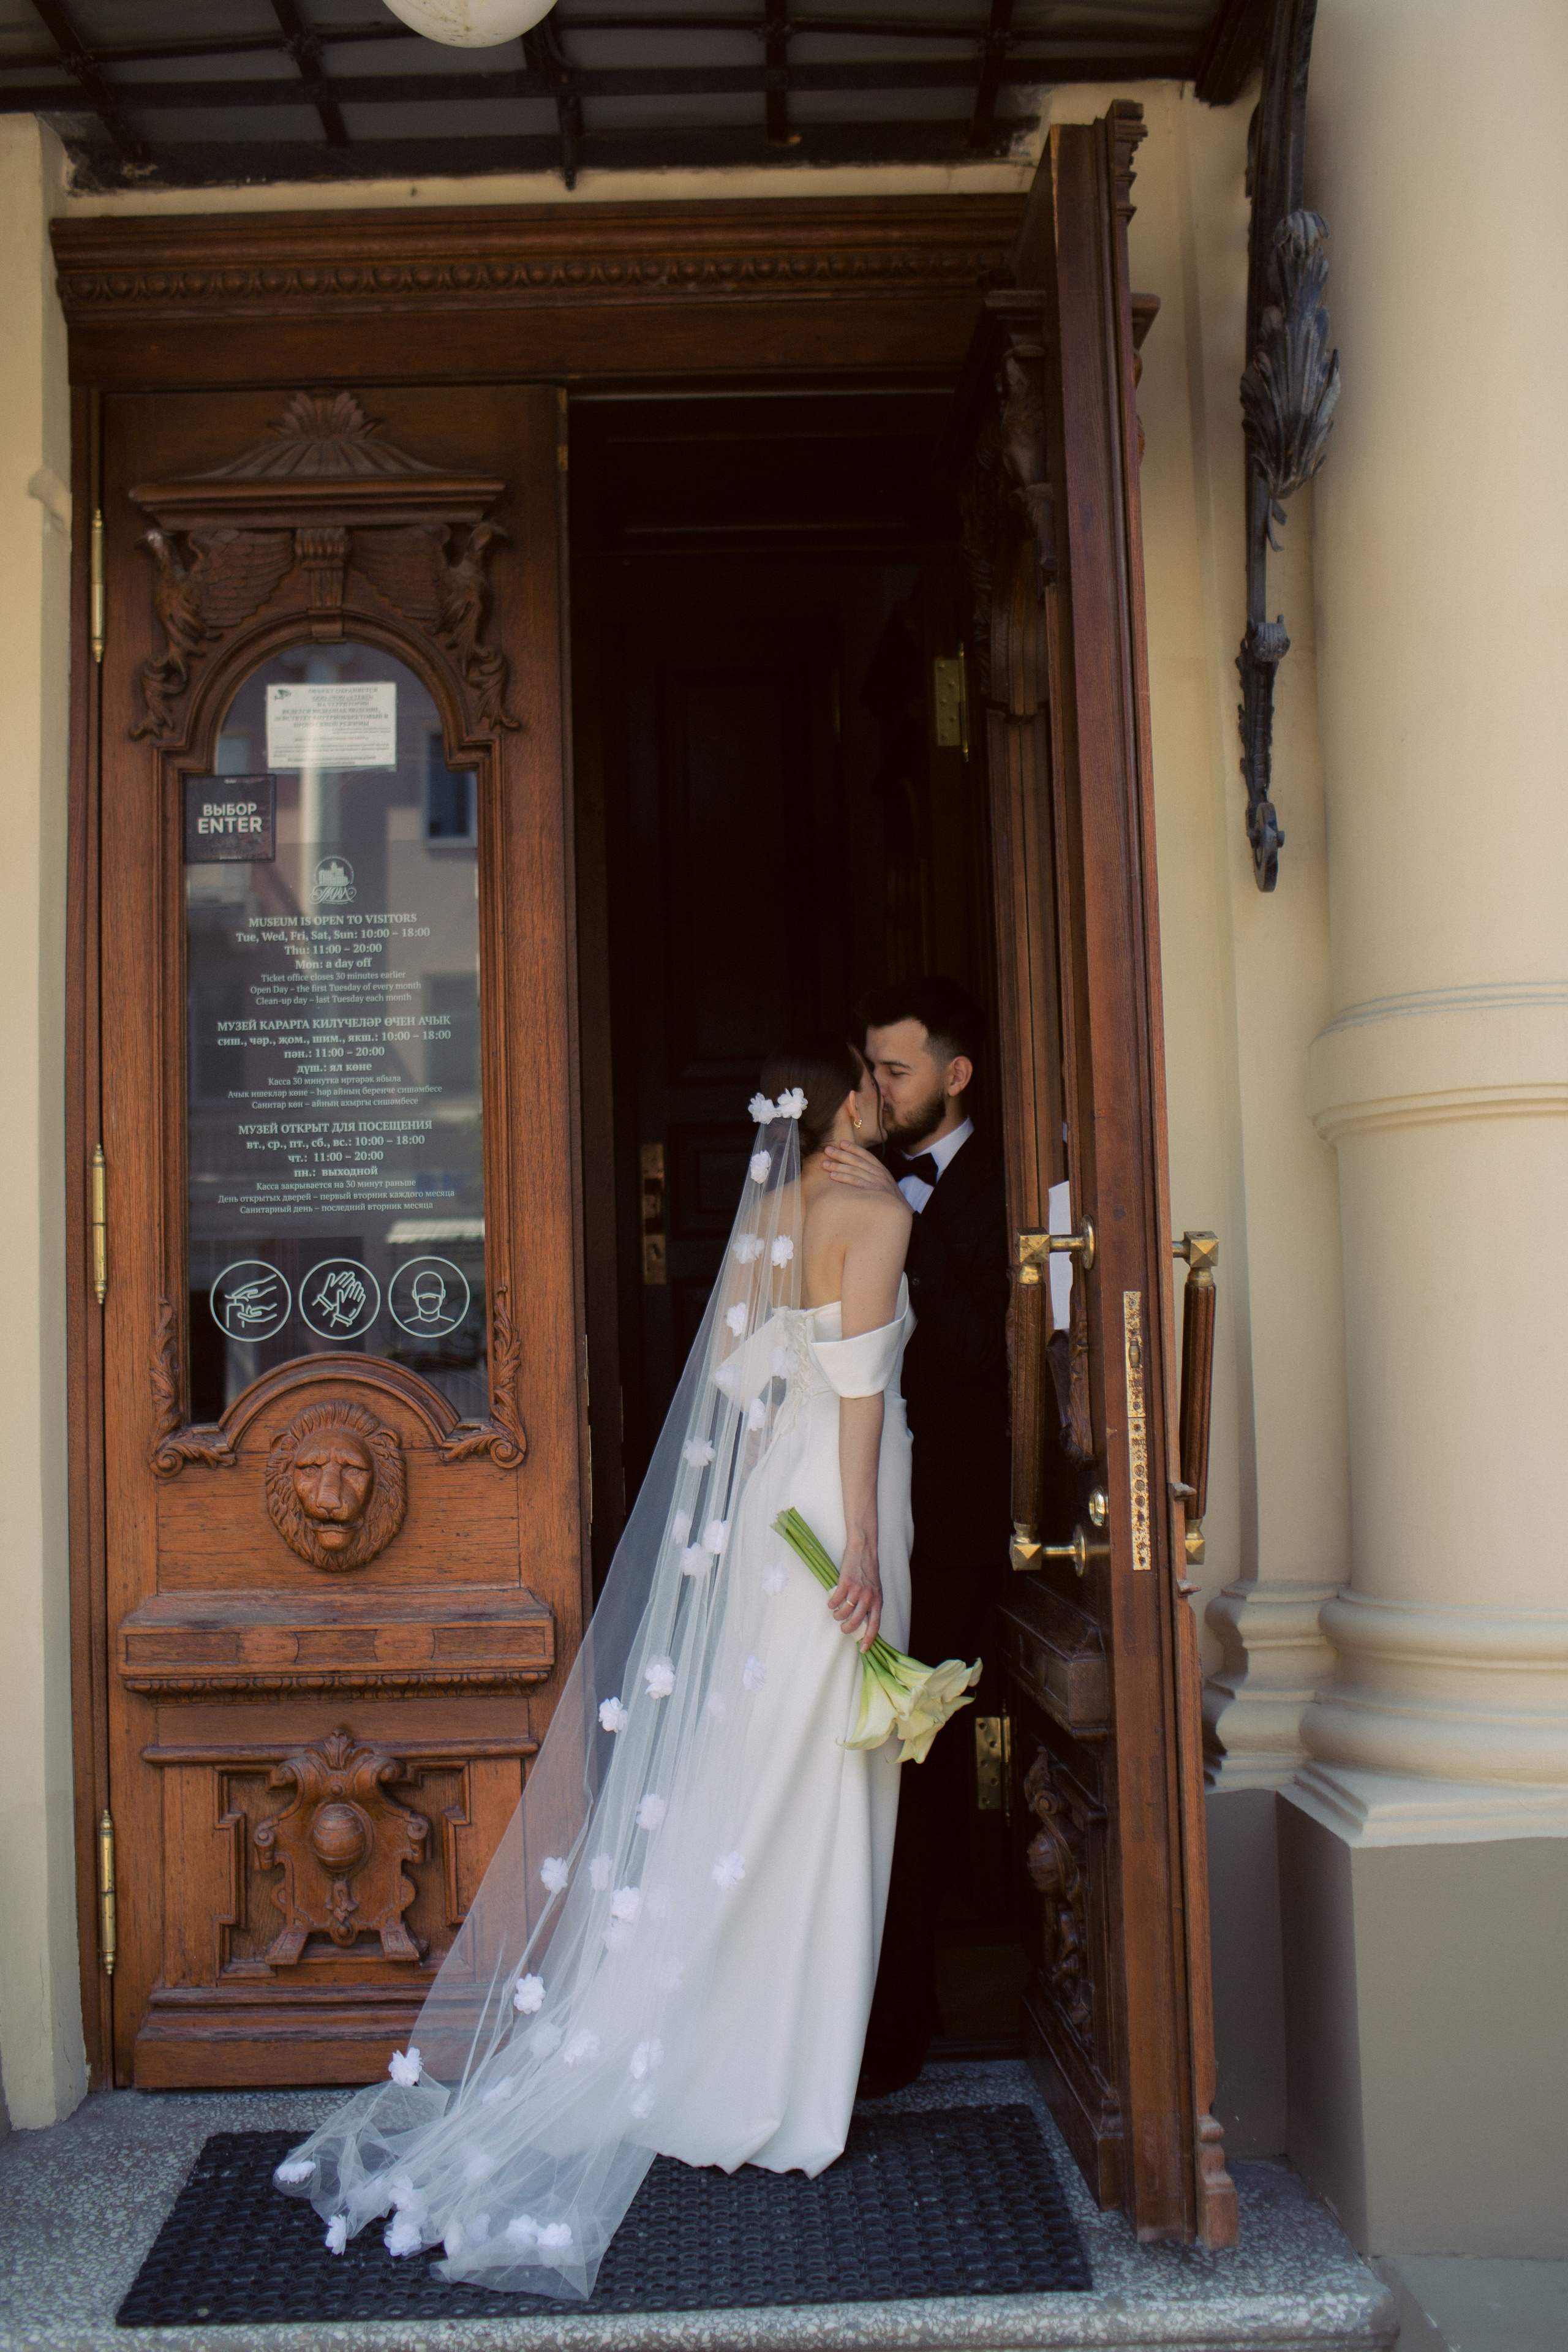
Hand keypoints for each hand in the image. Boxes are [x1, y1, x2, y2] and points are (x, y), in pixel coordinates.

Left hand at [822, 1142, 904, 1203]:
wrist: (902, 1211)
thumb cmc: (890, 1199)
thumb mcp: (885, 1183)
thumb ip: (873, 1176)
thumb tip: (858, 1172)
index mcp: (881, 1169)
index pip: (866, 1155)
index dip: (854, 1148)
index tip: (842, 1143)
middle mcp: (878, 1173)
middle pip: (857, 1161)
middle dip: (841, 1154)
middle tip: (827, 1150)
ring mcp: (876, 1181)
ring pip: (854, 1170)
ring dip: (838, 1165)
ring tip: (825, 1164)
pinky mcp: (873, 1191)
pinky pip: (855, 1182)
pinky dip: (844, 1177)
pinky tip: (833, 1175)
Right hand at [828, 1528, 882, 1652]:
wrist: (864, 1550)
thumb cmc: (868, 1571)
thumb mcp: (875, 1590)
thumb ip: (871, 1605)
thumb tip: (863, 1623)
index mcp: (878, 1601)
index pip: (874, 1625)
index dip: (869, 1639)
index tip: (864, 1650)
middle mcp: (869, 1597)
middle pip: (856, 1622)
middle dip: (846, 1629)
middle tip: (843, 1627)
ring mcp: (857, 1590)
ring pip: (843, 1613)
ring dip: (837, 1615)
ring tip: (836, 1612)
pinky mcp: (846, 1583)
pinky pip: (835, 1601)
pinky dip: (831, 1604)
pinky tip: (832, 1602)